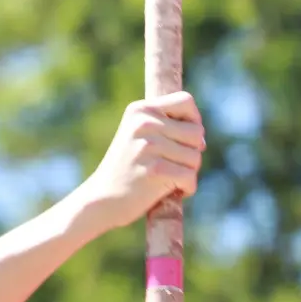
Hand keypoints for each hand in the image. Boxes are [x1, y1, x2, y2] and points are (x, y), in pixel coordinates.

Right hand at [75, 92, 204, 231]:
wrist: (100, 200)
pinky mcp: (156, 170)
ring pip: (196, 157)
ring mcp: (149, 146)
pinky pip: (190, 177)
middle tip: (171, 165)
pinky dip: (186, 188)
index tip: (184, 139)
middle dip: (191, 152)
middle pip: (197, 132)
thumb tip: (201, 138)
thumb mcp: (137, 137)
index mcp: (139, 110)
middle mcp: (144, 123)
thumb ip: (164, 127)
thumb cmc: (124, 171)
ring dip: (188, 172)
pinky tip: (170, 191)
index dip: (193, 120)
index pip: (185, 101)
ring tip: (166, 179)